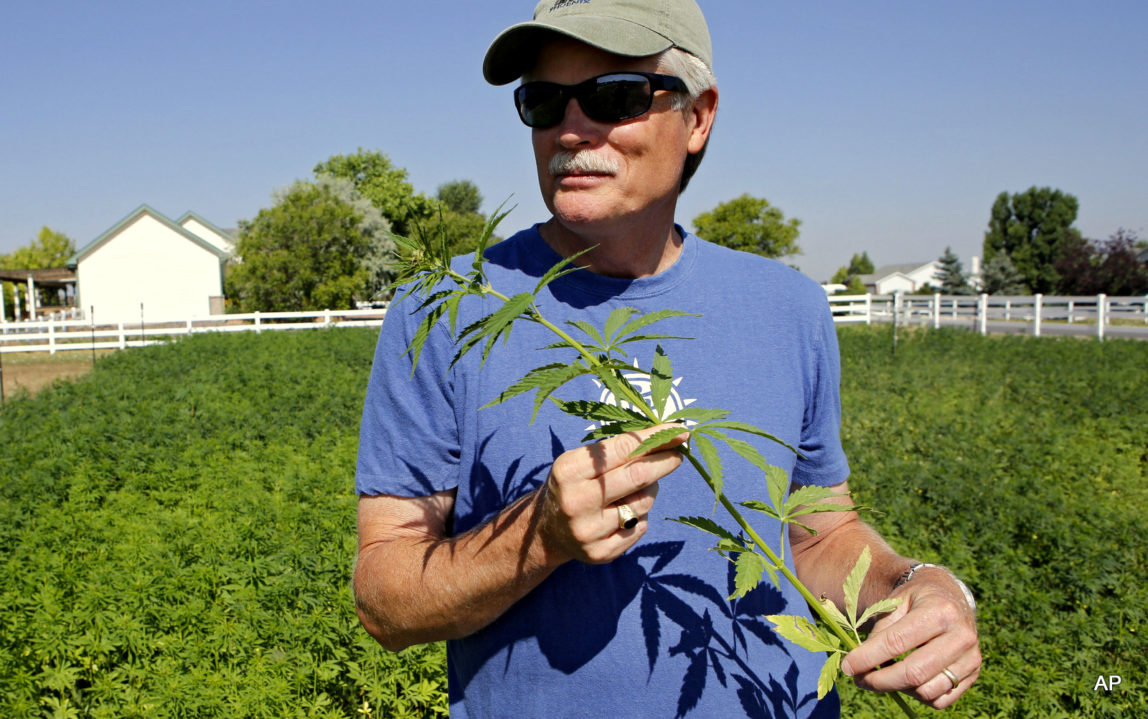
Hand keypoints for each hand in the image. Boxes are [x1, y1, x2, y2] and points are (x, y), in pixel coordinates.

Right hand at [536, 424, 687, 564]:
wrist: (546, 531)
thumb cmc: (573, 485)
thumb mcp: (582, 461)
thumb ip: (618, 451)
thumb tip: (666, 437)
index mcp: (569, 471)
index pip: (623, 449)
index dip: (655, 439)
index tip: (679, 431)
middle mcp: (576, 502)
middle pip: (637, 477)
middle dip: (665, 462)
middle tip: (680, 453)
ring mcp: (588, 531)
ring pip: (643, 503)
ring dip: (649, 491)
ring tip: (633, 489)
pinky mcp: (600, 553)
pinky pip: (640, 528)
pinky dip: (640, 516)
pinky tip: (624, 513)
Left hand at [841, 568, 980, 708]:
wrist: (949, 596)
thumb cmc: (916, 599)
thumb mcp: (895, 602)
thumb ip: (881, 631)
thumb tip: (859, 664)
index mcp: (940, 611)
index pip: (897, 642)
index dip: (868, 657)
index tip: (848, 666)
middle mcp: (961, 636)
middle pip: (914, 673)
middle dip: (880, 681)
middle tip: (859, 680)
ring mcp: (971, 658)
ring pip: (927, 691)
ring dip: (898, 689)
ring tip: (882, 677)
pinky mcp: (973, 675)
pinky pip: (940, 700)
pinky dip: (917, 695)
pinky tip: (905, 680)